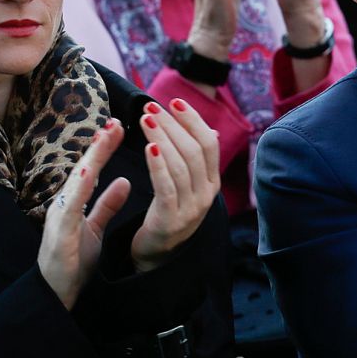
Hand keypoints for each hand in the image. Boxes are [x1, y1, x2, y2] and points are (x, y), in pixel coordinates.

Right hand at [37, 119, 130, 308]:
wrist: (57, 294)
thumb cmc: (74, 262)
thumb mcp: (95, 228)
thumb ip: (107, 205)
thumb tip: (125, 181)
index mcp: (75, 203)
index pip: (91, 170)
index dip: (104, 149)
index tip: (119, 127)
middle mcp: (64, 205)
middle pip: (83, 170)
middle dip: (99, 145)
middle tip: (115, 121)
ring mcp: (59, 218)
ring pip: (76, 183)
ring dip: (90, 159)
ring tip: (104, 137)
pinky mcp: (58, 235)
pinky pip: (69, 209)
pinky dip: (77, 190)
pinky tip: (86, 173)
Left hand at [130, 98, 221, 270]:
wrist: (156, 256)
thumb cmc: (167, 214)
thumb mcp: (187, 186)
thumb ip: (195, 161)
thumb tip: (209, 129)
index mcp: (211, 183)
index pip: (209, 144)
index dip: (193, 120)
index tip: (174, 101)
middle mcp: (206, 195)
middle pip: (195, 150)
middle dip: (173, 124)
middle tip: (151, 107)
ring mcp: (191, 209)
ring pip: (181, 165)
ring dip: (163, 137)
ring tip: (145, 119)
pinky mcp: (172, 220)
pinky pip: (167, 187)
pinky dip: (159, 165)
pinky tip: (149, 146)